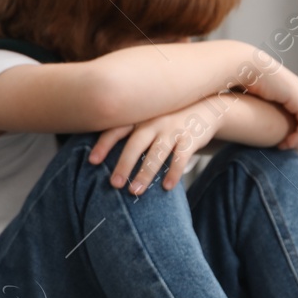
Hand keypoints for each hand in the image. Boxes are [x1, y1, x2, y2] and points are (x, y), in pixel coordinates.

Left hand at [87, 99, 221, 193]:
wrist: (206, 105)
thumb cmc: (168, 117)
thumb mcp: (148, 117)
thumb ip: (131, 130)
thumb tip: (101, 153)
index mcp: (139, 117)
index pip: (117, 129)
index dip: (104, 144)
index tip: (92, 161)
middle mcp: (154, 122)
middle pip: (136, 143)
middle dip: (124, 164)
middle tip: (114, 184)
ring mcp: (173, 129)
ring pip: (157, 152)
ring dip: (145, 173)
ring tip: (135, 191)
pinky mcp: (191, 138)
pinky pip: (181, 156)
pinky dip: (174, 172)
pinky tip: (167, 187)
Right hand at [238, 50, 297, 149]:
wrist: (241, 65)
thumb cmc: (238, 78)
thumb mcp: (249, 95)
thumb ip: (256, 105)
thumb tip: (246, 115)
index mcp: (289, 87)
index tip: (292, 141)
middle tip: (297, 148)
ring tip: (287, 147)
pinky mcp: (297, 97)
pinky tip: (286, 143)